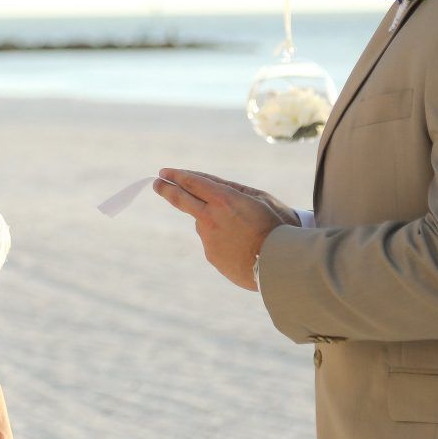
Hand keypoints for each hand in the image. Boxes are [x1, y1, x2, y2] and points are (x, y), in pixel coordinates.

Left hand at [153, 167, 285, 290]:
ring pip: (204, 223)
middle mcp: (210, 218)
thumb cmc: (277, 227)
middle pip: (181, 200)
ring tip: (246, 231)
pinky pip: (214, 242)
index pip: (192, 182)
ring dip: (216, 223)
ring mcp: (208, 239)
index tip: (165, 172)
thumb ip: (234, 190)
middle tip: (157, 183)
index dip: (177, 176)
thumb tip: (211, 186)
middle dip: (167, 189)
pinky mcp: (211, 256)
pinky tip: (244, 246)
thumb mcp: (261, 199)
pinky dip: (224, 240)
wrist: (280, 266)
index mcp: (223, 199)